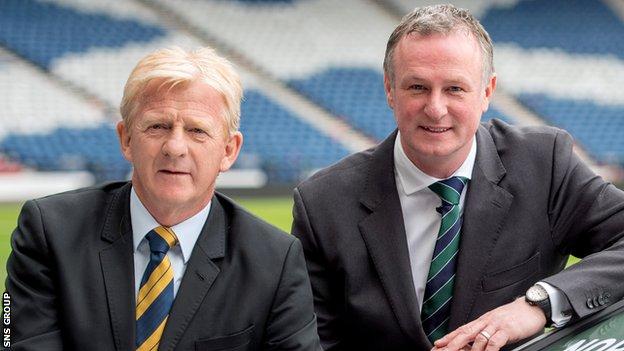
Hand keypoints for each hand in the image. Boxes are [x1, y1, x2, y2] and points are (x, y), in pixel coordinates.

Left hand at [431, 297, 546, 350]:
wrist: (532, 306)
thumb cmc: (515, 316)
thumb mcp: (497, 323)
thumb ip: (485, 331)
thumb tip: (474, 343)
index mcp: (482, 320)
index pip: (462, 329)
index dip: (449, 336)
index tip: (438, 344)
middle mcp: (486, 321)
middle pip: (465, 333)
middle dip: (452, 343)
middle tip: (442, 350)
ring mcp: (496, 325)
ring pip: (477, 337)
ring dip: (469, 350)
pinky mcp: (507, 329)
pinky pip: (495, 341)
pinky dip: (488, 350)